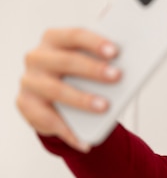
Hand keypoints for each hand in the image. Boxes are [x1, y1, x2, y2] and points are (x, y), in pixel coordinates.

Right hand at [16, 28, 120, 151]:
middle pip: (66, 61)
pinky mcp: (26, 104)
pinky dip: (69, 132)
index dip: (95, 42)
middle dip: (93, 69)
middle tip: (117, 76)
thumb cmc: (79, 75)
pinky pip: (48, 120)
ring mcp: (30, 81)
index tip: (115, 52)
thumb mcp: (90, 64)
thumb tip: (130, 67)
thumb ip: (104, 62)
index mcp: (55, 39)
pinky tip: (86, 142)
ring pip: (57, 90)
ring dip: (82, 99)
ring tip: (105, 107)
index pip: (75, 35)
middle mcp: (38, 57)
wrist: (56, 99)